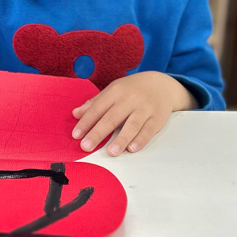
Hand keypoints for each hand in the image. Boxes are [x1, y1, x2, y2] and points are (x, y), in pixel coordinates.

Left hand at [71, 72, 196, 156]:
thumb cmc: (132, 90)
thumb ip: (95, 103)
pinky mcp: (158, 118)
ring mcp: (145, 108)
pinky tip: (132, 148)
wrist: (162, 85)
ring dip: (121, 139)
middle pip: (112, 118)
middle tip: (86, 147)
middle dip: (98, 133)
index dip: (86, 122)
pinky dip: (140, 140)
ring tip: (110, 152)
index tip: (76, 135)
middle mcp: (130, 99)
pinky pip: (148, 130)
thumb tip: (75, 113)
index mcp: (116, 91)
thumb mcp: (113, 90)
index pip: (98, 108)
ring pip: (132, 125)